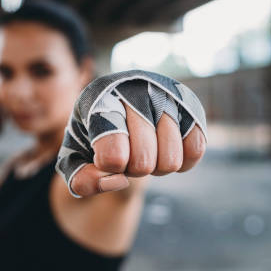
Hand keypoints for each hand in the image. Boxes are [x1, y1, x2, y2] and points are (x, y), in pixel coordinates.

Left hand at [56, 70, 206, 197]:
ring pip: (170, 161)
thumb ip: (82, 179)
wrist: (119, 107)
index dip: (110, 165)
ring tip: (145, 149)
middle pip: (142, 162)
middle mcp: (134, 90)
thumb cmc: (93, 136)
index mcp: (98, 98)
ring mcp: (164, 95)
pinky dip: (181, 162)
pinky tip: (165, 149)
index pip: (112, 150)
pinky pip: (196, 149)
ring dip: (155, 167)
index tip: (104, 158)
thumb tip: (118, 181)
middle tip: (125, 153)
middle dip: (131, 169)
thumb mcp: (75, 157)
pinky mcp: (190, 104)